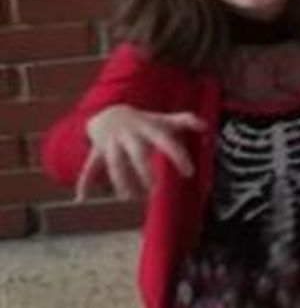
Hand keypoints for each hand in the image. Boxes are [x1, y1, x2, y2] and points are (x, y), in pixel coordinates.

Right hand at [78, 105, 203, 199]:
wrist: (109, 112)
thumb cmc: (143, 121)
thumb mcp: (162, 119)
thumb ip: (184, 121)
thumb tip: (207, 127)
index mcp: (149, 128)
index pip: (166, 141)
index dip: (178, 156)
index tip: (188, 173)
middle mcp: (130, 135)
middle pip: (138, 154)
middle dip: (145, 172)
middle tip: (154, 190)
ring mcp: (112, 144)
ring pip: (114, 164)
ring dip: (120, 182)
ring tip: (129, 198)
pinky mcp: (97, 152)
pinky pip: (89, 167)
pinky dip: (83, 182)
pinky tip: (80, 199)